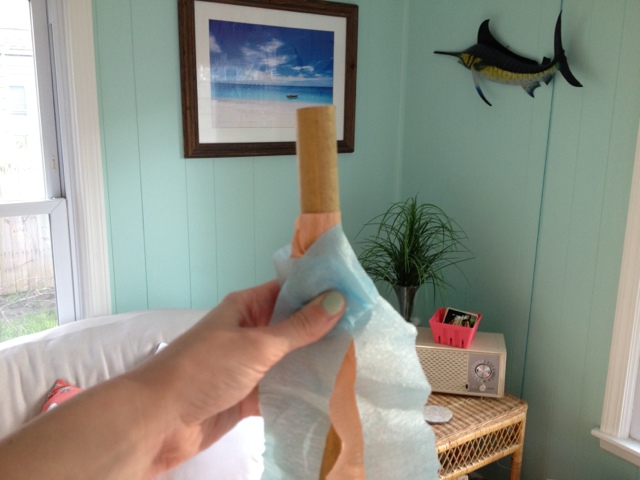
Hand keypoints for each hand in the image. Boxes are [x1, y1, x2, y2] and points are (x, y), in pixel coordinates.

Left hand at [128, 279, 345, 471]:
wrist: (159, 421)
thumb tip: (337, 300)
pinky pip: (281, 389)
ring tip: (356, 360)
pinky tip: (331, 392)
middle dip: (323, 328)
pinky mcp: (249, 396)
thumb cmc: (204, 370)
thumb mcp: (256, 345)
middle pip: (292, 325)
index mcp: (246, 307)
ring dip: (314, 361)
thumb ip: (298, 328)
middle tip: (363, 329)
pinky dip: (301, 390)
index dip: (317, 289)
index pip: (288, 290)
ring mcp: (249, 365)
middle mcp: (249, 332)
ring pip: (289, 359)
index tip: (354, 292)